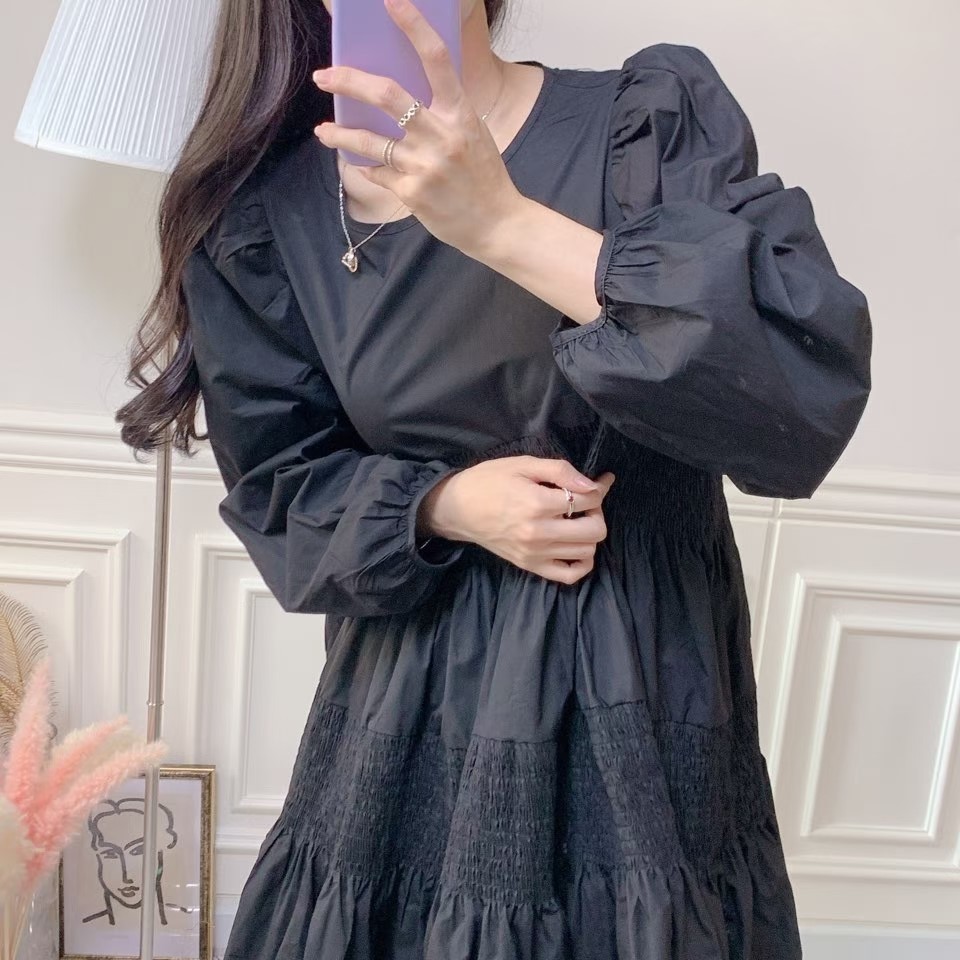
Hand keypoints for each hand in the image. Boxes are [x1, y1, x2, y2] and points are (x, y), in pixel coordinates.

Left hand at [311, 0, 523, 253]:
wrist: (497, 225)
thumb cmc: (484, 178)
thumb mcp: (473, 135)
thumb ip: (444, 114)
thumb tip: (403, 95)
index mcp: (460, 114)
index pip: (436, 59)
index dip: (413, 26)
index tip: (391, 3)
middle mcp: (441, 135)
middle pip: (386, 95)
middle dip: (348, 81)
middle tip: (323, 76)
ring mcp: (424, 165)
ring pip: (369, 141)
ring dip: (340, 134)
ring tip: (323, 131)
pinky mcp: (412, 193)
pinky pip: (377, 173)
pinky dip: (367, 170)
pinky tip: (360, 167)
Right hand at [421, 456, 615, 583]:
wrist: (457, 508)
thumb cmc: (489, 481)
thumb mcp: (523, 464)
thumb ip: (560, 471)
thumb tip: (592, 485)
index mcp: (537, 503)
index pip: (588, 500)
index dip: (598, 488)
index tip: (598, 481)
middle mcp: (539, 533)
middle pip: (595, 530)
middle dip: (597, 512)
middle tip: (584, 502)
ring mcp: (535, 553)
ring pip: (587, 551)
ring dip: (589, 533)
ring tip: (576, 519)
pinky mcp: (530, 566)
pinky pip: (569, 575)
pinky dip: (582, 563)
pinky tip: (576, 546)